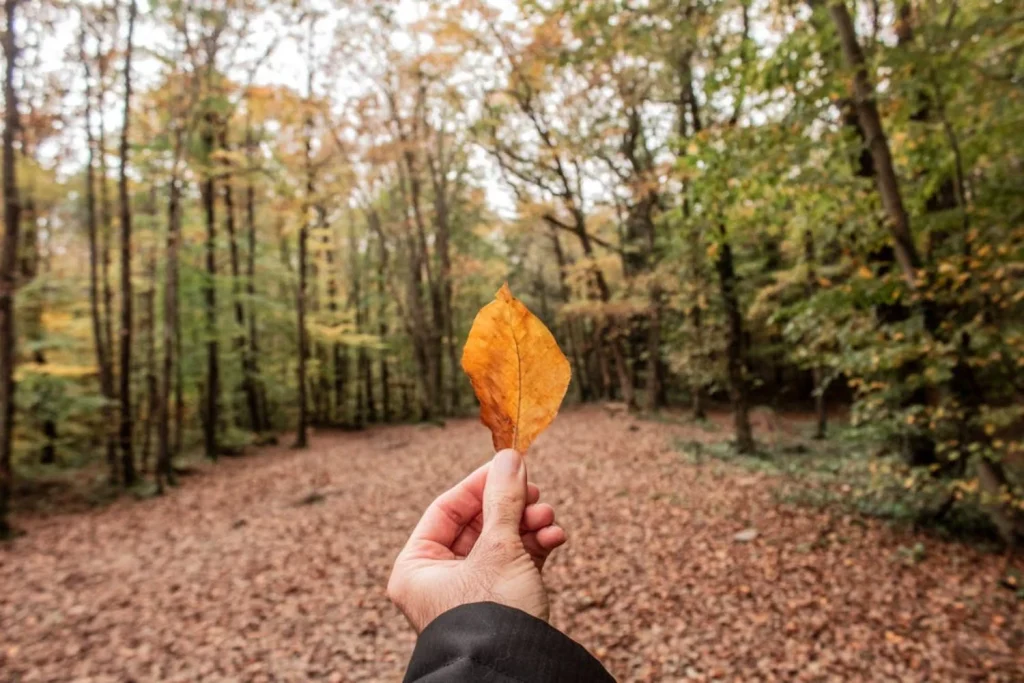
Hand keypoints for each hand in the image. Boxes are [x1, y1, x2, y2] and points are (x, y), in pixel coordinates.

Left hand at [387, 449, 567, 632]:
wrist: (515, 672)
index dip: (480, 483)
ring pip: (502, 541)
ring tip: (548, 520)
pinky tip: (555, 539)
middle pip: (478, 522)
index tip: (509, 465)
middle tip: (535, 493)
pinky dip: (536, 547)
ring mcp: (472, 591)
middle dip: (513, 506)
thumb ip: (504, 499)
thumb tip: (509, 455)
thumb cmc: (492, 615)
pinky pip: (516, 562)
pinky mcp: (501, 601)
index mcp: (417, 567)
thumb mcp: (498, 549)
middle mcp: (440, 579)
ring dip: (529, 525)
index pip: (446, 508)